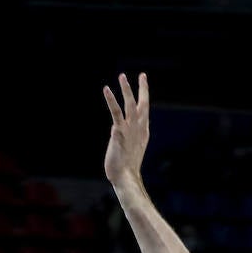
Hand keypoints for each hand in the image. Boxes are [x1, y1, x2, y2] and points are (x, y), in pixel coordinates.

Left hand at [103, 73, 149, 189]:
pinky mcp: (119, 132)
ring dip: (126, 89)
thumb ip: (130, 139)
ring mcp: (130, 129)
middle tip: (142, 75)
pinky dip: (111, 100)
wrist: (126, 177)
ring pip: (130, 104)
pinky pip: (115, 112)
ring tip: (122, 76)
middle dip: (143, 89)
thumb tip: (125, 136)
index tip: (143, 83)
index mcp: (143, 132)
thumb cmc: (127, 167)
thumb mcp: (132, 150)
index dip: (144, 96)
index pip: (145, 111)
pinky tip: (107, 90)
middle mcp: (139, 128)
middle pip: (143, 104)